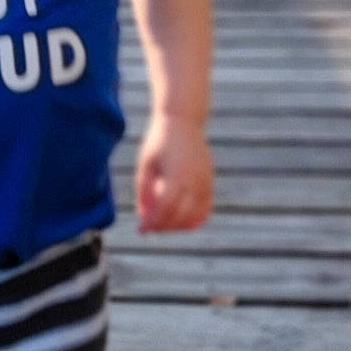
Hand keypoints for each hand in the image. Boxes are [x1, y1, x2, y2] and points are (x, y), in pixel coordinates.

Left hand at [136, 116, 213, 232]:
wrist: (183, 121)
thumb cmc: (159, 142)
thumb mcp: (145, 164)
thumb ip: (144, 191)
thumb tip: (143, 217)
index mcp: (176, 174)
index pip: (165, 208)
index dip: (153, 222)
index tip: (141, 229)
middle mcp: (194, 180)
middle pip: (180, 216)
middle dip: (163, 227)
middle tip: (150, 227)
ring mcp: (205, 182)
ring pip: (196, 216)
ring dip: (178, 226)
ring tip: (162, 224)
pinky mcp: (210, 182)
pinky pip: (205, 208)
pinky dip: (194, 219)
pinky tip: (179, 221)